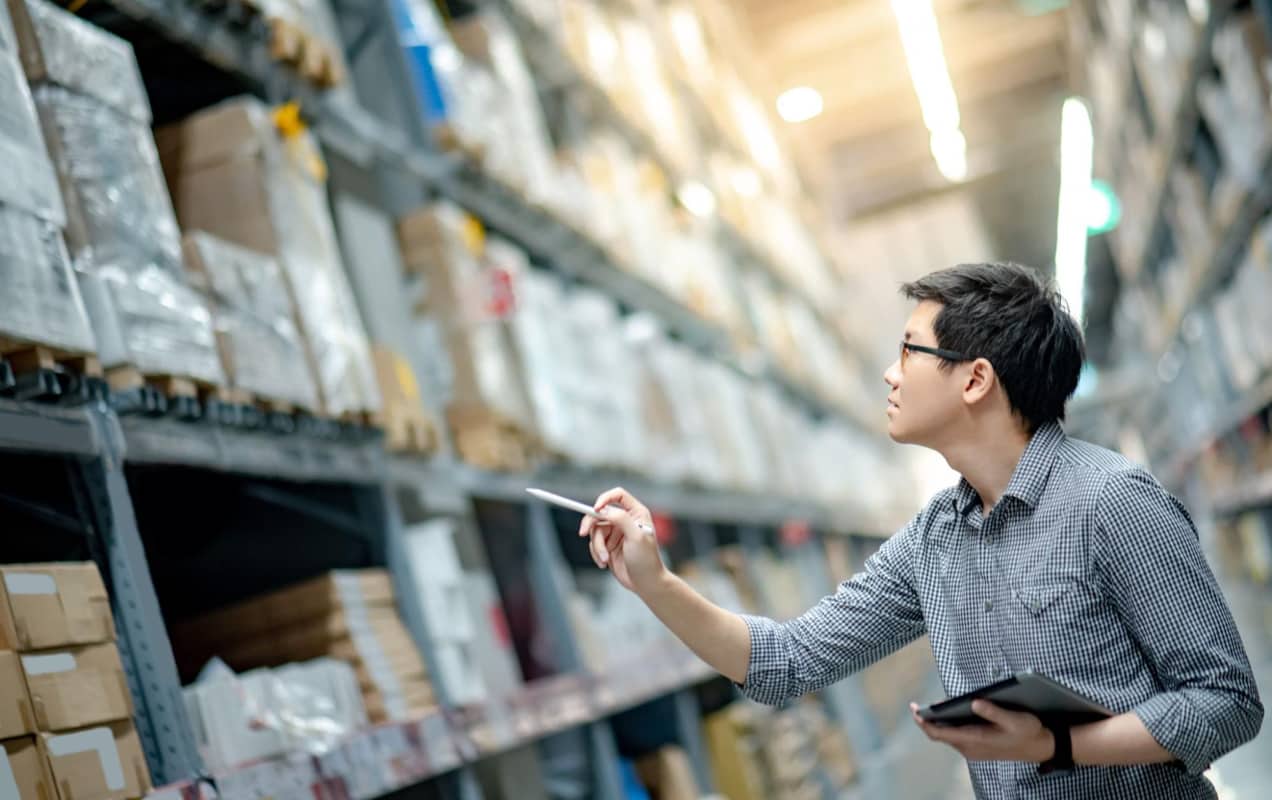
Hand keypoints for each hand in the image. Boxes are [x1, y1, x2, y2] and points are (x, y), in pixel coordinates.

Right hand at [578, 487, 664, 593]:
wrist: (645, 584)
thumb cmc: (647, 560)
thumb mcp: (636, 536)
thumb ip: (621, 519)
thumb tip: (604, 510)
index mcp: (636, 513)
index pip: (618, 495)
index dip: (604, 499)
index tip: (595, 510)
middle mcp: (625, 520)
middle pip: (600, 513)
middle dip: (591, 524)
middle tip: (583, 533)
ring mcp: (616, 533)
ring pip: (595, 531)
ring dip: (597, 546)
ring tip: (605, 559)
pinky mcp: (608, 545)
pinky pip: (593, 544)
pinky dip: (596, 553)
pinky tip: (604, 563)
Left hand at [910, 700, 1054, 762]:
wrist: (1041, 747)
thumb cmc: (1028, 732)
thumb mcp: (1015, 719)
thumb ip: (994, 712)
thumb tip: (974, 702)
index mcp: (976, 740)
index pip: (941, 734)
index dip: (925, 723)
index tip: (915, 711)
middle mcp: (971, 748)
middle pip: (940, 735)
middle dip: (927, 721)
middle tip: (915, 706)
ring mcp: (973, 749)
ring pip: (948, 736)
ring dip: (937, 723)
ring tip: (928, 708)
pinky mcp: (977, 747)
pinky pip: (956, 736)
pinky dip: (948, 726)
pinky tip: (947, 713)